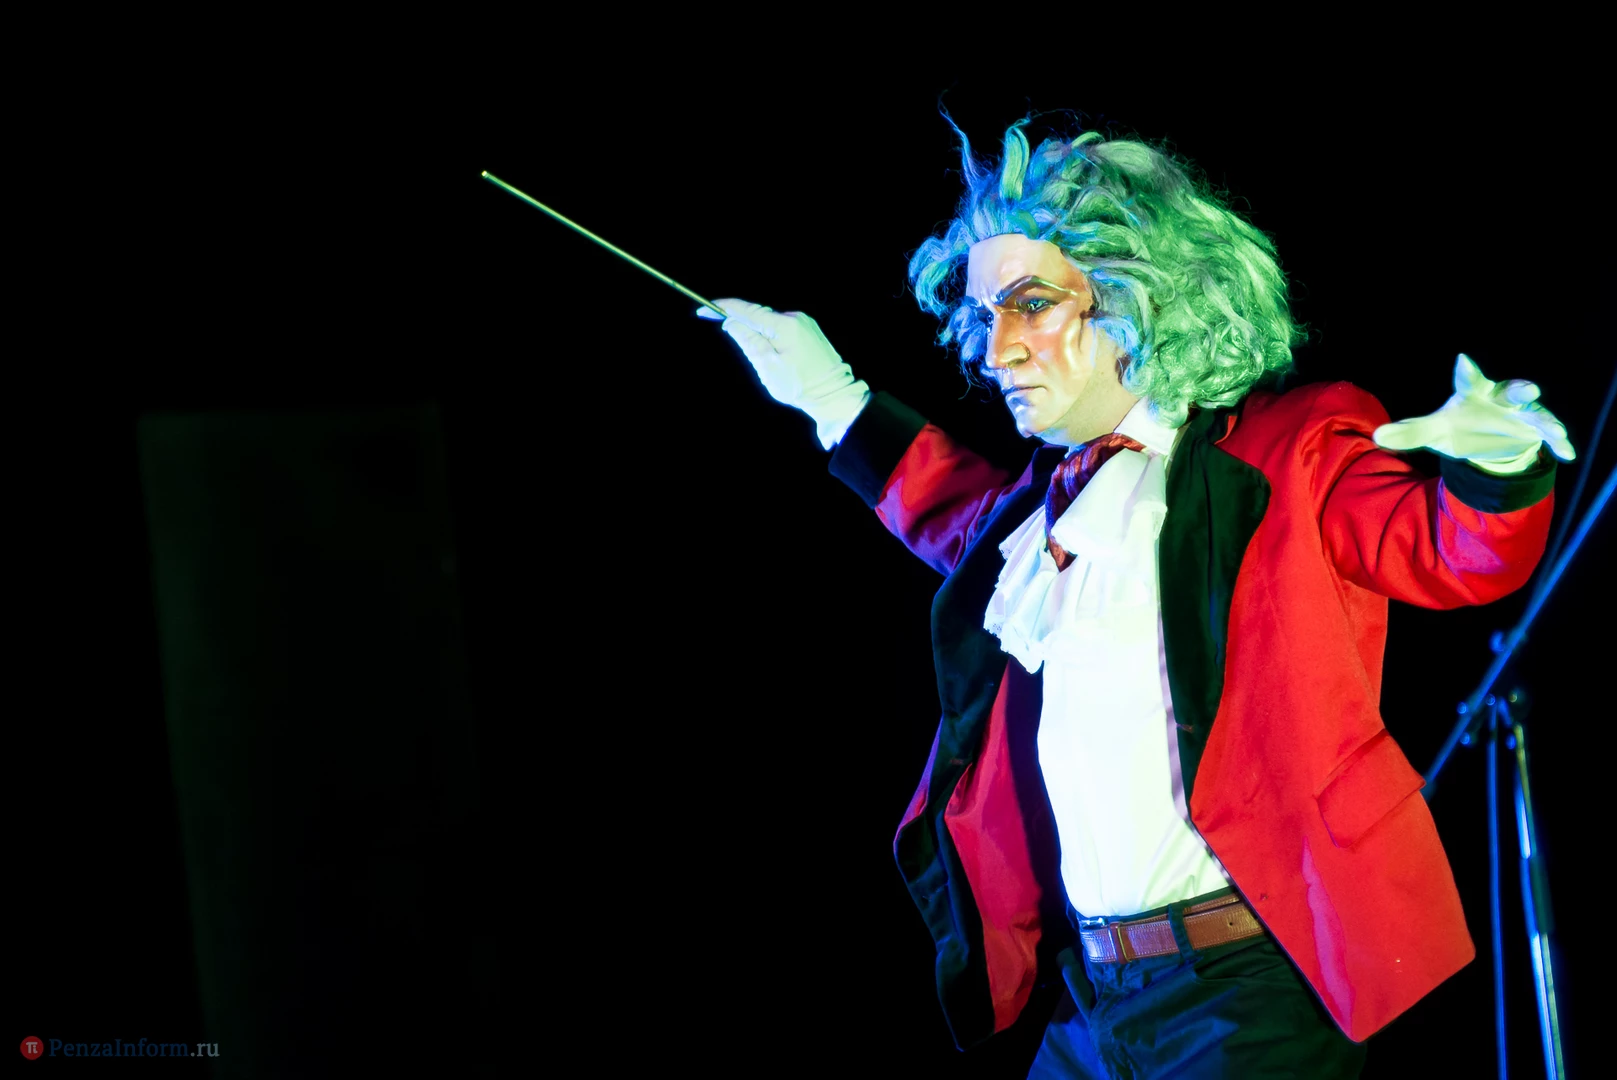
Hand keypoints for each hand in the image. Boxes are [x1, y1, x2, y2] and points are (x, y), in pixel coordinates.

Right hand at [700, 299, 869, 448]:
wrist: (834, 394)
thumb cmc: (800, 386)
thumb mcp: (767, 367)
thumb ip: (748, 341)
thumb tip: (730, 322)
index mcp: (784, 325)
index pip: (746, 310)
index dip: (723, 308)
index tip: (704, 308)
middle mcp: (795, 317)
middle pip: (757, 315)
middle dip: (739, 323)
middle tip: (720, 330)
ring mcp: (804, 322)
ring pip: (769, 322)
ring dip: (756, 333)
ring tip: (760, 359)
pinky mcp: (808, 330)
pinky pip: (781, 327)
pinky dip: (769, 336)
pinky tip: (771, 354)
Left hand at [1372, 354, 1574, 473]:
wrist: (1485, 441)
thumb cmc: (1459, 427)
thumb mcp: (1434, 432)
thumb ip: (1410, 432)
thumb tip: (1377, 436)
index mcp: (1472, 393)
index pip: (1468, 380)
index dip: (1466, 371)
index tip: (1462, 360)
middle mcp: (1500, 399)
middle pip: (1509, 391)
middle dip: (1519, 391)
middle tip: (1529, 390)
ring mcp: (1521, 414)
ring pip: (1536, 413)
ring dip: (1545, 420)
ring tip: (1553, 429)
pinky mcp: (1536, 431)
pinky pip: (1550, 436)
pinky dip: (1559, 443)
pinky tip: (1567, 453)